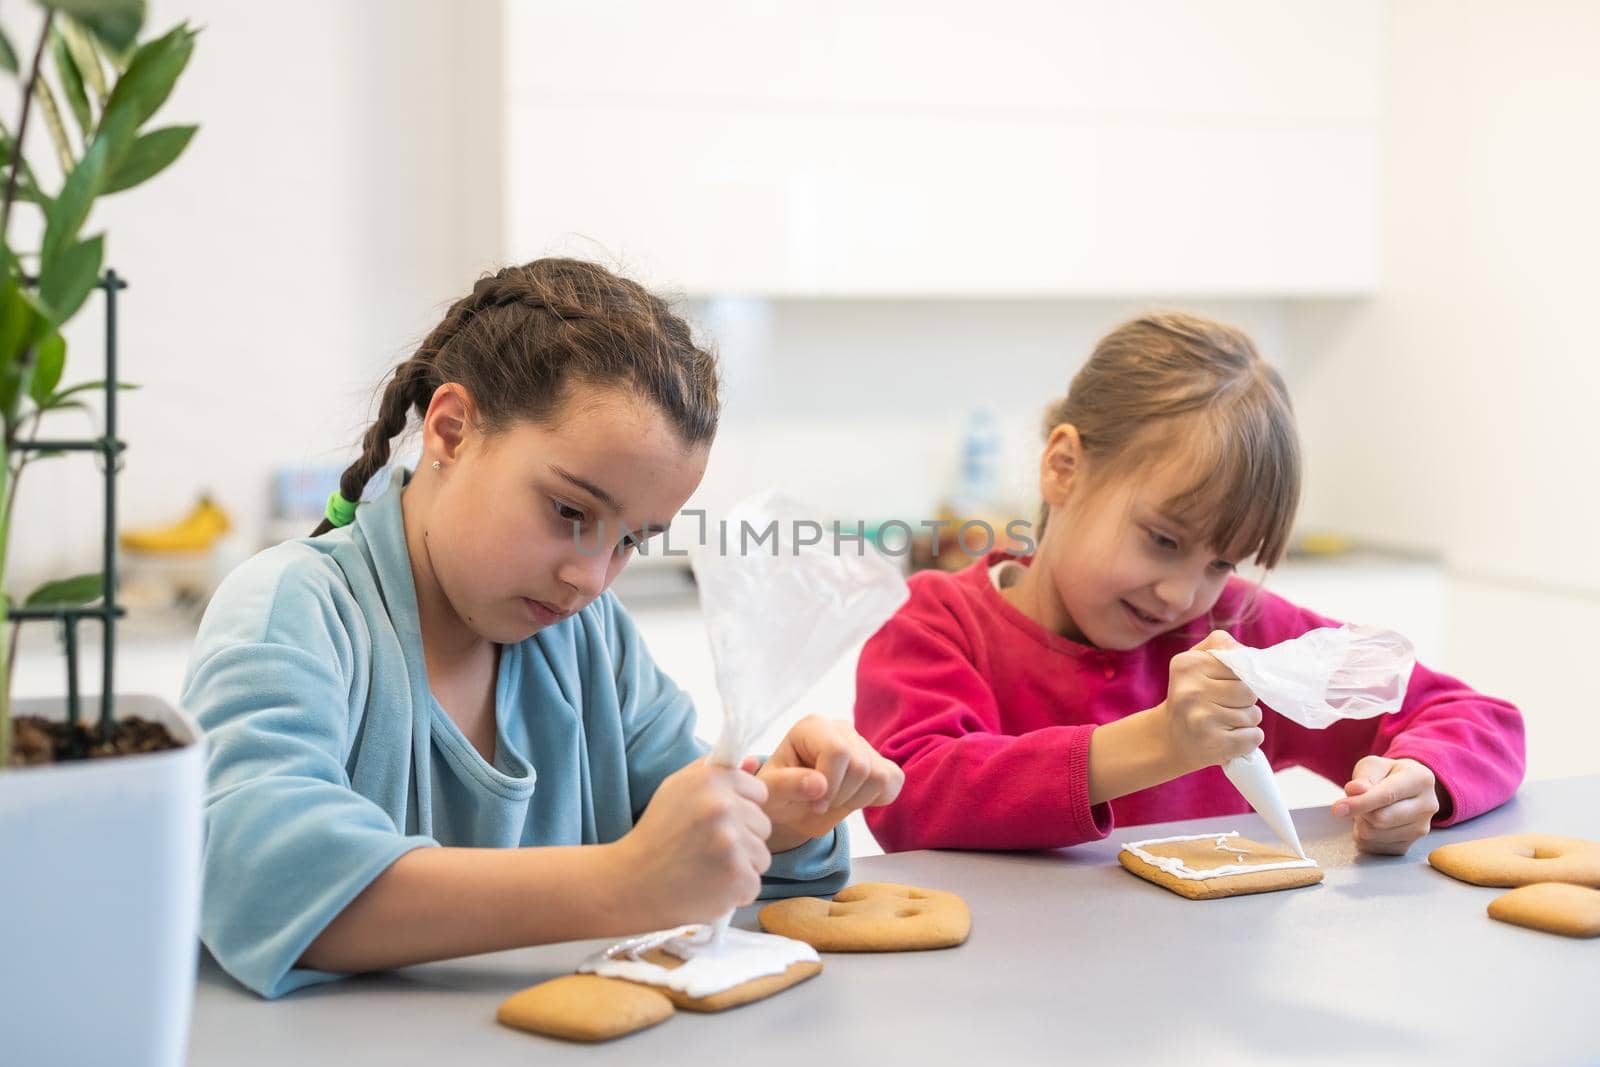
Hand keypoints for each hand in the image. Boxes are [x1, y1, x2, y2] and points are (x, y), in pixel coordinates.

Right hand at [614, 758, 771, 924]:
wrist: (631, 883)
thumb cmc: (656, 835)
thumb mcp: (677, 789)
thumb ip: (715, 771)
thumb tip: (756, 760)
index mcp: (710, 780)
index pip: (758, 791)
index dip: (741, 809)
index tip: (719, 823)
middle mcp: (723, 806)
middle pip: (763, 825)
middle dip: (743, 839)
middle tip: (708, 850)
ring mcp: (731, 842)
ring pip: (762, 856)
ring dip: (741, 867)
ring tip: (708, 870)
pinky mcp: (736, 876)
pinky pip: (754, 884)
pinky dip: (735, 891)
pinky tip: (709, 887)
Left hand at [757, 715, 904, 850]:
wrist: (794, 805)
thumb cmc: (779, 793)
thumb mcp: (770, 793)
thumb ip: (786, 785)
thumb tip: (819, 784)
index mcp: (812, 727)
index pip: (837, 751)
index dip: (829, 784)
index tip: (814, 803)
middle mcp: (841, 728)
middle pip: (860, 766)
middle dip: (841, 795)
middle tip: (821, 803)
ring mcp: (864, 743)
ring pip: (879, 776)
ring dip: (856, 800)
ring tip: (835, 799)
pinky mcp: (881, 761)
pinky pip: (893, 781)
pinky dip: (877, 798)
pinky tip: (853, 797)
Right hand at [1160, 630, 1263, 773]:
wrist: (1168, 739)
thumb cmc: (1191, 695)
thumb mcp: (1196, 662)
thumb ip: (1220, 646)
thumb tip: (1246, 651)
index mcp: (1187, 665)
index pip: (1241, 665)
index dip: (1238, 677)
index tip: (1221, 685)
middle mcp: (1191, 691)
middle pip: (1249, 692)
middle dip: (1245, 701)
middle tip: (1225, 706)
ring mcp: (1201, 719)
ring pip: (1254, 715)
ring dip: (1246, 721)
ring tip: (1223, 722)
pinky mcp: (1213, 744)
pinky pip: (1254, 737)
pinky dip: (1249, 740)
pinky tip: (1228, 737)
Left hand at [1334, 755, 1440, 854]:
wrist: (1405, 789)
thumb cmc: (1388, 774)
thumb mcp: (1373, 765)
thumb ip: (1363, 777)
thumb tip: (1355, 791)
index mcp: (1421, 779)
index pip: (1387, 795)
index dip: (1360, 802)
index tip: (1338, 808)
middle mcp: (1428, 806)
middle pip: (1382, 819)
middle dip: (1360, 810)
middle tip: (1357, 800)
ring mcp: (1420, 829)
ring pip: (1375, 834)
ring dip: (1361, 822)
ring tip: (1368, 809)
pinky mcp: (1408, 846)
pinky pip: (1374, 846)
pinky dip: (1364, 834)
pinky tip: (1372, 822)